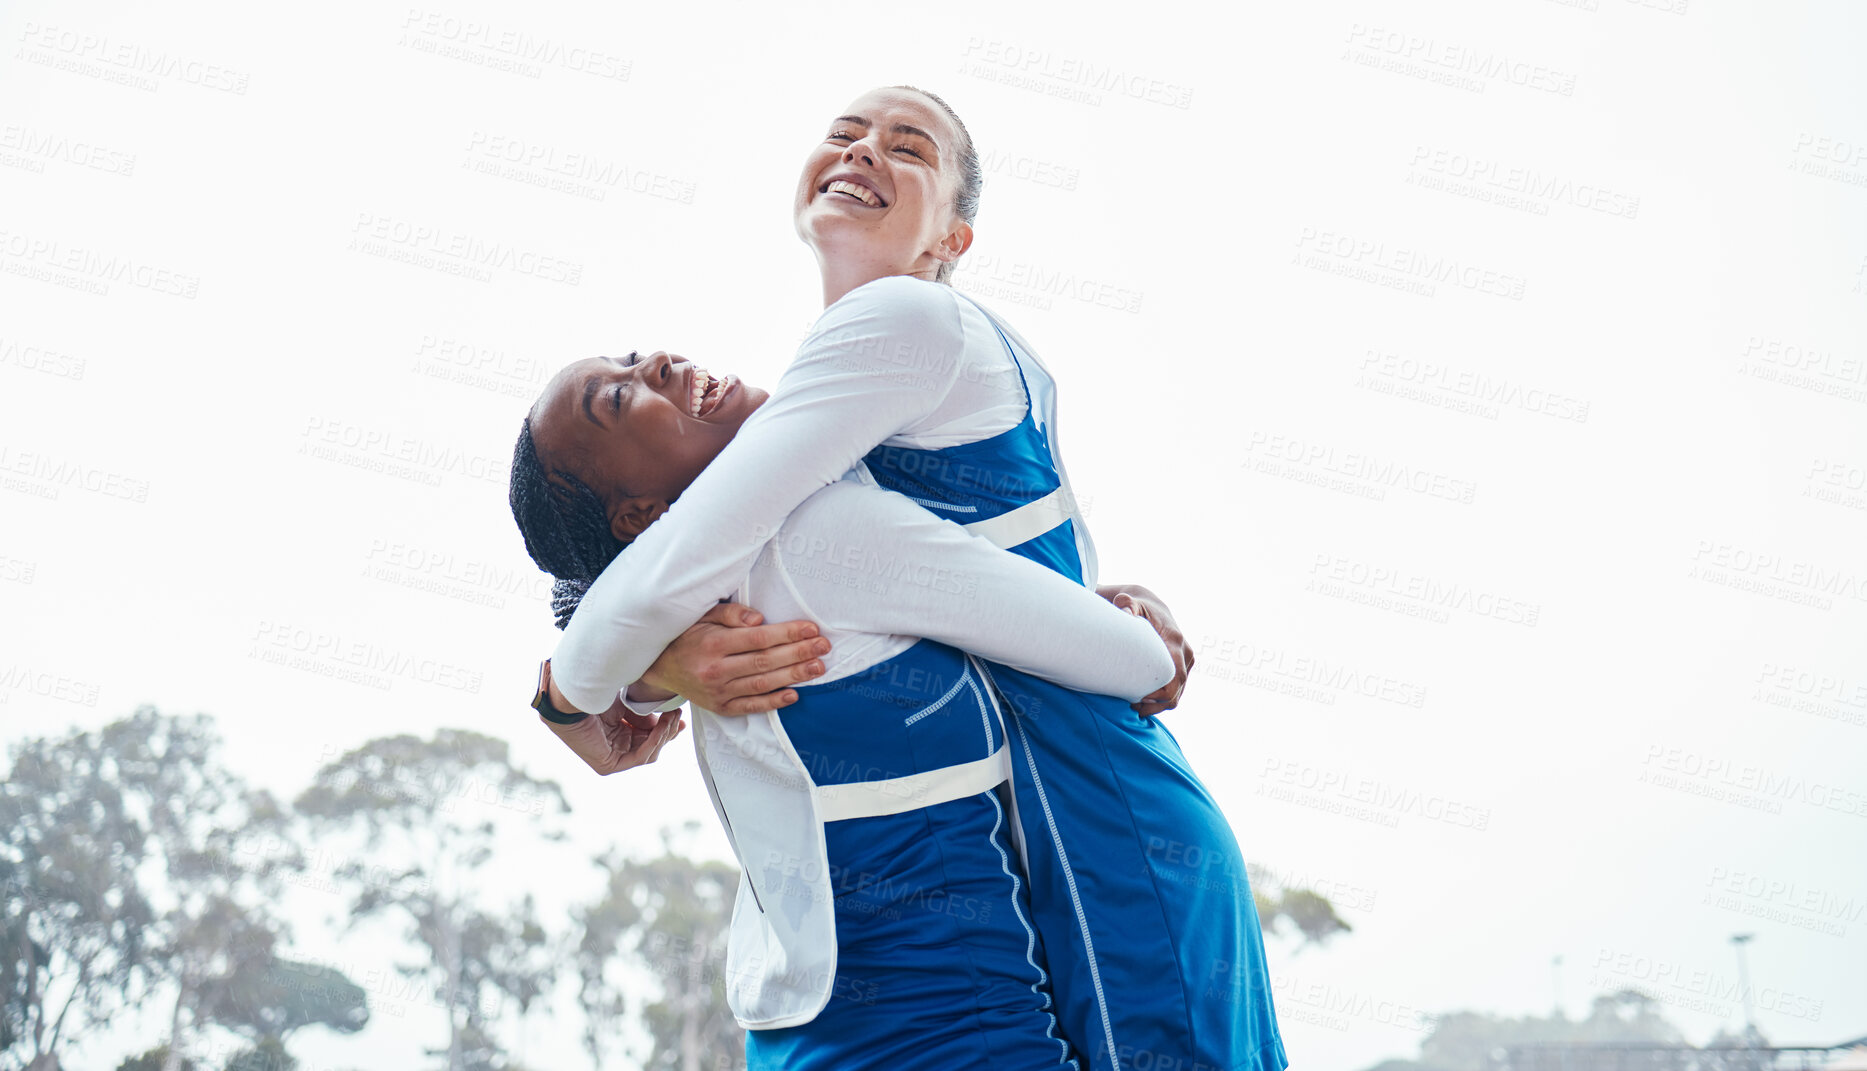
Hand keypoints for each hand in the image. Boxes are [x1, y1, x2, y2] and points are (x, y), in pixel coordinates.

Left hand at [544, 693, 685, 775]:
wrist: (572, 700)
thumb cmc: (593, 698)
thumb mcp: (627, 707)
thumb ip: (645, 716)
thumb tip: (667, 720)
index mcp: (618, 734)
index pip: (648, 737)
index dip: (665, 728)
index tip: (678, 715)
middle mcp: (615, 748)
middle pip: (652, 746)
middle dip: (667, 731)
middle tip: (677, 714)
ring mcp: (611, 759)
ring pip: (649, 753)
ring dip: (663, 735)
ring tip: (670, 717)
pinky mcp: (608, 766)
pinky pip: (639, 757)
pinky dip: (653, 742)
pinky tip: (660, 727)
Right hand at [641, 602, 830, 715]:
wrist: (660, 668)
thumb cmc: (688, 635)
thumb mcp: (703, 616)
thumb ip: (731, 614)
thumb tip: (760, 619)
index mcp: (712, 643)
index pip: (758, 638)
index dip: (787, 633)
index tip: (811, 629)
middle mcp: (715, 670)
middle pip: (765, 662)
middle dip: (798, 653)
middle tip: (824, 647)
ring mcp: (718, 692)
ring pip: (762, 684)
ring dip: (793, 676)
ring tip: (818, 667)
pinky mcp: (720, 708)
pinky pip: (750, 706)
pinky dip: (773, 702)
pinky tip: (794, 694)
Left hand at [1101, 583, 1193, 717]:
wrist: (1154, 608)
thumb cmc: (1139, 608)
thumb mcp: (1131, 604)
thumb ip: (1126, 605)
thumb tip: (1124, 611)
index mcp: (1175, 641)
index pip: (1174, 676)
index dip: (1159, 693)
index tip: (1138, 698)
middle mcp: (1186, 653)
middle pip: (1176, 690)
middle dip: (1156, 704)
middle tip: (1134, 707)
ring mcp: (1187, 661)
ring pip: (1177, 694)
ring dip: (1159, 705)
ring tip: (1137, 707)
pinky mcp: (1184, 667)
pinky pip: (1177, 690)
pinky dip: (1162, 700)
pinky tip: (1143, 701)